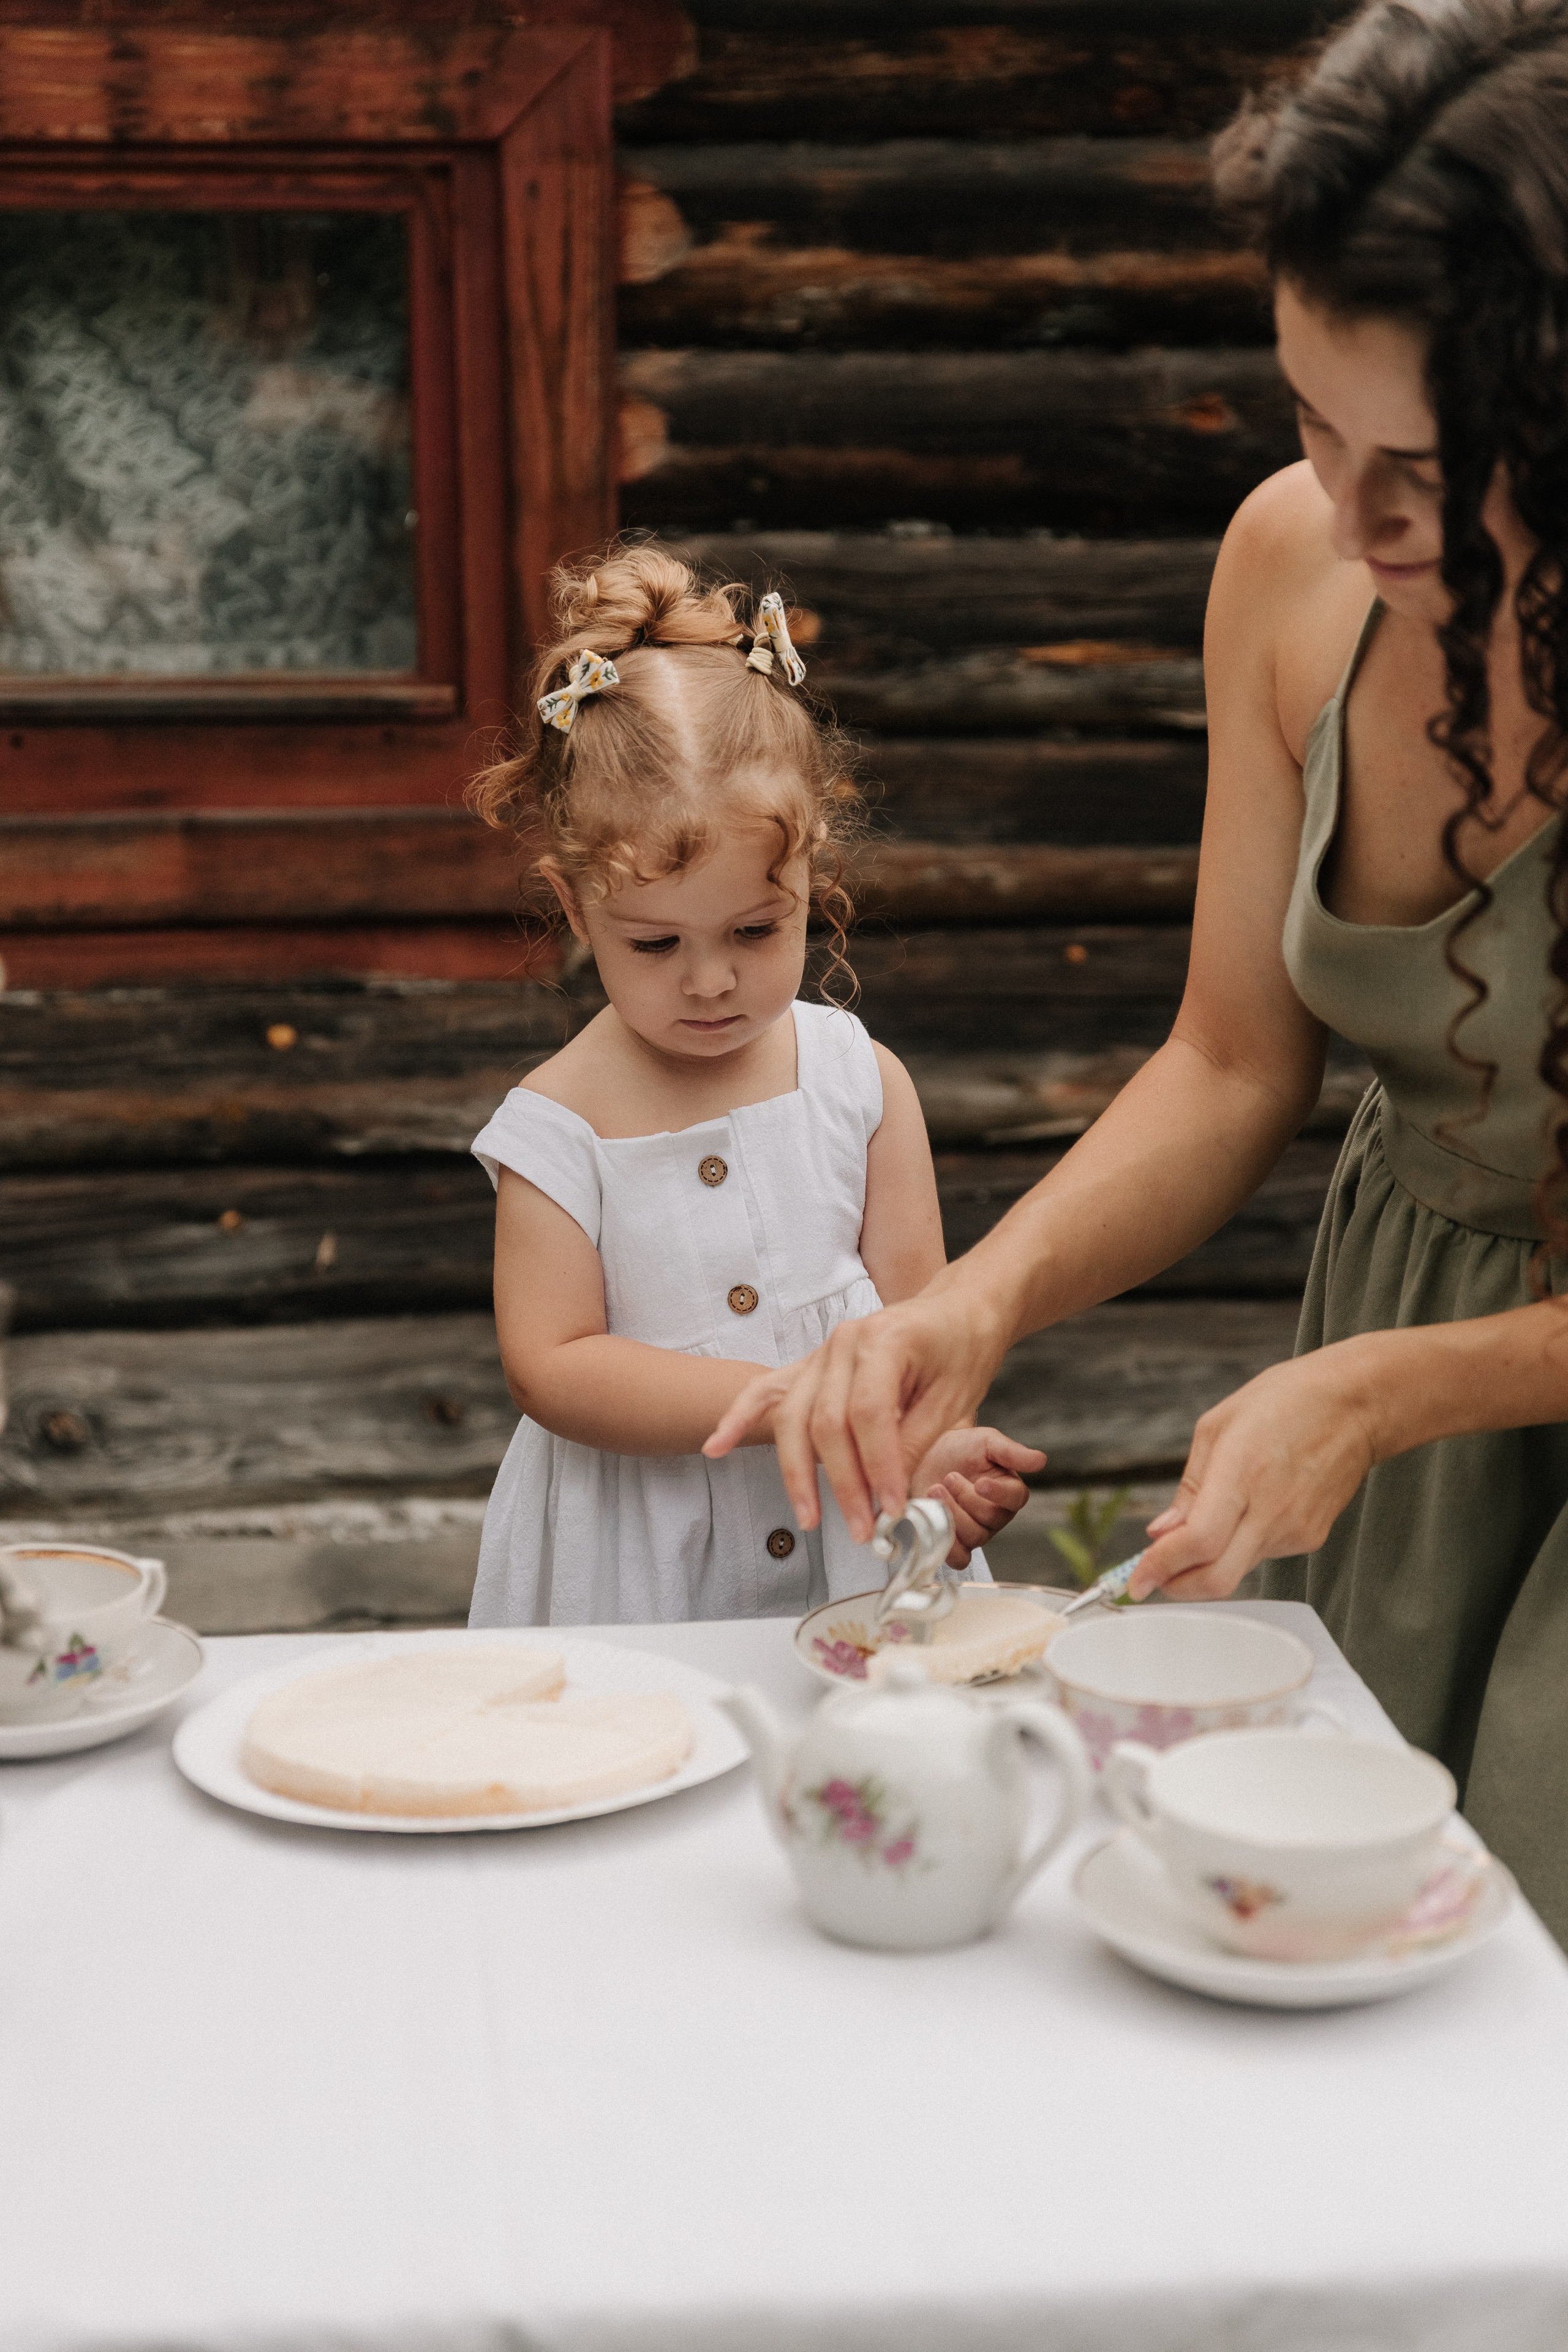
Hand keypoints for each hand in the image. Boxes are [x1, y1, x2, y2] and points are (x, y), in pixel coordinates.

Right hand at [704, 1288, 1011, 1541]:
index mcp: (885, 1340)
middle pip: (826, 1421)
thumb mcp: (955, 1398)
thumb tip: (888, 1497)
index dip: (878, 1466)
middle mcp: (843, 1343)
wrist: (956, 1311)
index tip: (893, 1509)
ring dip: (798, 1473)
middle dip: (842, 1483)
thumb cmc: (961, 1348)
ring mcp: (820, 1354)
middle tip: (862, 1529)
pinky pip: (766, 1393)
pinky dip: (737, 1419)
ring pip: (793, 1418)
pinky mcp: (809, 1368)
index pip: (869, 1413)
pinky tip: (717, 1446)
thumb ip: (915, 1444)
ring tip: (809, 1517)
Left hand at [909, 1427, 1045, 1567]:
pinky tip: (934, 1518)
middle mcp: (995, 1514)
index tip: (980, 1482)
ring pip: (974, 1537)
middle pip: (990, 1518)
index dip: (999, 1494)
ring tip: (934, 1489)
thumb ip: (1011, 1452)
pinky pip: (960, 1559)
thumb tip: (1041, 1460)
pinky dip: (948, 1545)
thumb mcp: (986, 1442)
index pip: (1016, 1499)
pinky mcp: (955, 1542)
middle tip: (949, 1477)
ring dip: (952, 1513)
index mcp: (1008, 1490)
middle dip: (965, 1497)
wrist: (924, 1456)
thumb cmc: (959, 1449)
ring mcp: (975, 1531)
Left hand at [1129, 1346, 1378, 1600]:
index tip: (1136, 1582)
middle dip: (1177, 1588)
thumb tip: (1161, 1533)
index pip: (1197, 1542)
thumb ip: (1189, 1488)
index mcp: (1241, 1473)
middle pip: (1217, 1579)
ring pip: (1237, 1569)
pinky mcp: (1311, 1538)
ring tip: (1203, 1524)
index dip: (1160, 1568)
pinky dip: (1239, 1546)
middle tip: (1154, 1579)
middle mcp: (1271, 1511)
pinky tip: (1247, 1510)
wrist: (1356, 1406)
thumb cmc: (1285, 1402)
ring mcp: (1295, 1529)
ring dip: (1207, 1562)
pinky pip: (1261, 1555)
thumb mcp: (1217, 1426)